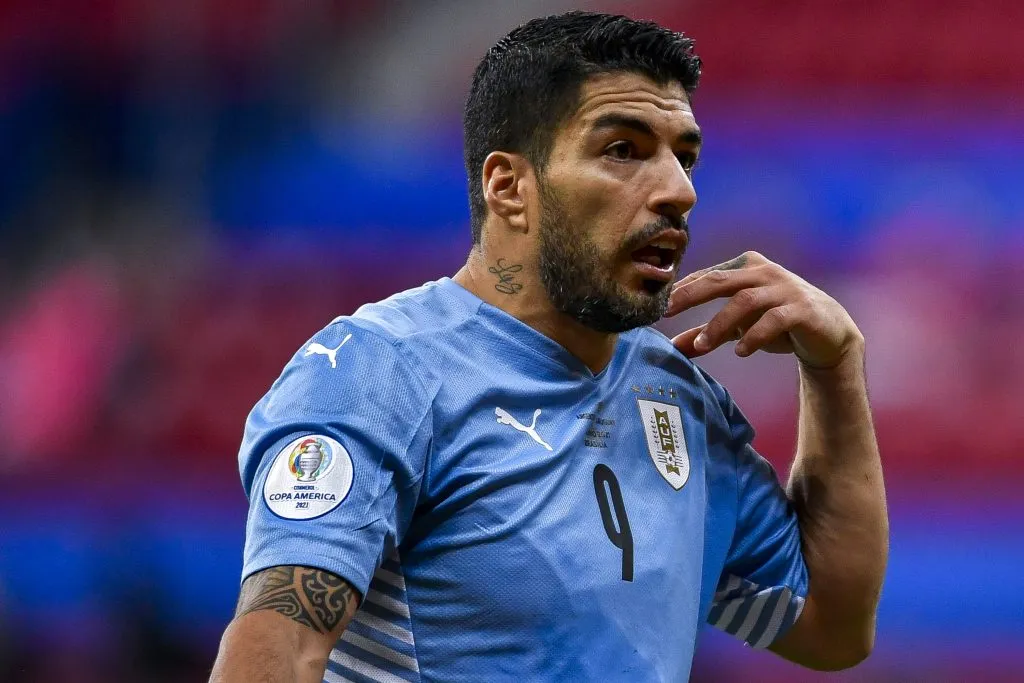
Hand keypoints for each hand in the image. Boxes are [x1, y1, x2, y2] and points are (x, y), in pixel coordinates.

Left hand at [666, 251, 862, 368]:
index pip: (707, 276)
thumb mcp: (738, 328)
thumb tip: (673, 347)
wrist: (829, 333)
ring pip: (745, 301)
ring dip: (720, 324)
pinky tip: (740, 351)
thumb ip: (706, 333)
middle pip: (720, 280)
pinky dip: (754, 335)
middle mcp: (764, 272)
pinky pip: (774, 319)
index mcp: (746, 267)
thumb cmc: (778, 324)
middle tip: (665, 312)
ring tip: (702, 345)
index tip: (656, 306)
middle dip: (690, 296)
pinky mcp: (803, 308)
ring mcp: (785, 288)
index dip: (681, 290)